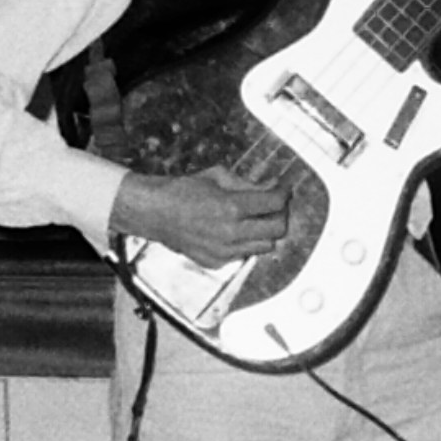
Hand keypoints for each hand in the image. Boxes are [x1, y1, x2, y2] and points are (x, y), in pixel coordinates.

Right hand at [114, 168, 291, 268]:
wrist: (155, 213)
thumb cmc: (184, 190)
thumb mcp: (218, 177)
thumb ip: (249, 184)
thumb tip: (273, 185)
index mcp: (232, 207)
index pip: (275, 203)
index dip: (284, 193)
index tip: (284, 188)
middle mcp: (231, 233)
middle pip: (278, 229)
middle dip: (281, 214)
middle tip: (275, 205)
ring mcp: (224, 251)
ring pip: (265, 246)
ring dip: (266, 231)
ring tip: (255, 218)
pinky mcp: (216, 262)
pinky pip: (244, 254)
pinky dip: (246, 242)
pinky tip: (234, 230)